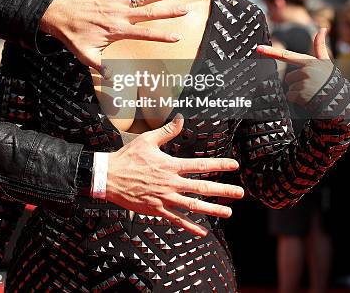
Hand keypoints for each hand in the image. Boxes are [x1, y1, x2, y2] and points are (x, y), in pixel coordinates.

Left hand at [40, 0, 187, 76]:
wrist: (61, 14)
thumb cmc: (75, 37)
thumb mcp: (86, 56)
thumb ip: (101, 67)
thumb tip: (114, 80)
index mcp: (117, 30)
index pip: (145, 33)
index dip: (162, 35)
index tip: (177, 37)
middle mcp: (120, 14)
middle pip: (149, 12)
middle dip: (168, 12)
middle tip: (185, 10)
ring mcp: (116, 2)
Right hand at [106, 114, 243, 236]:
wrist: (110, 177)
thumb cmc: (128, 157)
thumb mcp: (147, 140)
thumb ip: (166, 131)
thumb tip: (180, 118)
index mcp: (170, 165)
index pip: (200, 165)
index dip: (219, 165)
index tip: (234, 165)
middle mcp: (171, 183)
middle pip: (201, 188)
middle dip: (223, 190)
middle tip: (239, 193)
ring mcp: (164, 198)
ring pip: (193, 206)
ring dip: (212, 210)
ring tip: (228, 212)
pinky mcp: (156, 209)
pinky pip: (176, 219)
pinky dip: (190, 226)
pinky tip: (202, 231)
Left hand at [257, 28, 333, 105]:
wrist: (338, 98)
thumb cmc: (330, 79)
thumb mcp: (325, 62)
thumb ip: (320, 46)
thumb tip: (323, 28)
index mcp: (308, 62)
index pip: (286, 55)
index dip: (271, 52)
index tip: (258, 48)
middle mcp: (306, 71)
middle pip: (289, 78)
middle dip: (297, 83)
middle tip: (311, 86)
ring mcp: (304, 83)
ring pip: (290, 88)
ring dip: (298, 92)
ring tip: (312, 92)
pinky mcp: (302, 94)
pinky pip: (291, 97)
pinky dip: (298, 100)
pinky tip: (309, 99)